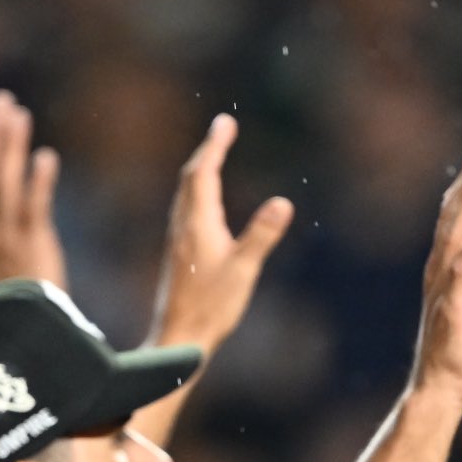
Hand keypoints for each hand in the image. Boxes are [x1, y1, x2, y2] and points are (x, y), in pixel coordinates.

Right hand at [0, 90, 63, 287]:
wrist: (28, 334)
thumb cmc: (18, 296)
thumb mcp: (0, 254)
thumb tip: (0, 192)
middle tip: (1, 99)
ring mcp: (8, 238)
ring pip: (5, 184)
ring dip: (11, 147)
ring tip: (19, 115)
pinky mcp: (34, 248)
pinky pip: (34, 210)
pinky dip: (38, 183)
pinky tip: (46, 157)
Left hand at [151, 113, 294, 354]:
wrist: (178, 340)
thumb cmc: (210, 308)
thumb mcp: (244, 270)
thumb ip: (262, 235)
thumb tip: (283, 202)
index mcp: (198, 224)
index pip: (204, 172)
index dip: (215, 145)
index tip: (225, 122)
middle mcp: (183, 227)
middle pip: (191, 178)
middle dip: (208, 151)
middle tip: (223, 129)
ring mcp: (177, 241)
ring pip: (186, 194)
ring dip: (200, 170)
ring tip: (214, 156)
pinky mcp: (178, 255)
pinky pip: (186, 210)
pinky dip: (197, 193)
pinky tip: (204, 204)